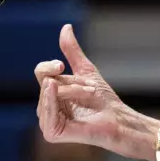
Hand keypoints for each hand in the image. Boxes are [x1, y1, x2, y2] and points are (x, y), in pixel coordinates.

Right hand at [34, 24, 159, 160]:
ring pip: (48, 95)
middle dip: (71, 82)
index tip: (61, 64)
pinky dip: (54, 101)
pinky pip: (47, 113)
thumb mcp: (86, 70)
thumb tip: (66, 27)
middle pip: (46, 82)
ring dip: (71, 91)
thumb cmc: (104, 99)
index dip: (49, 66)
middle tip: (90, 88)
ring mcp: (49, 121)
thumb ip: (72, 51)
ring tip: (88, 96)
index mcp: (52, 93)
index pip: (41, 72)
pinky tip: (63, 96)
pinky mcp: (52, 133)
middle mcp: (47, 107)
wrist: (118, 119)